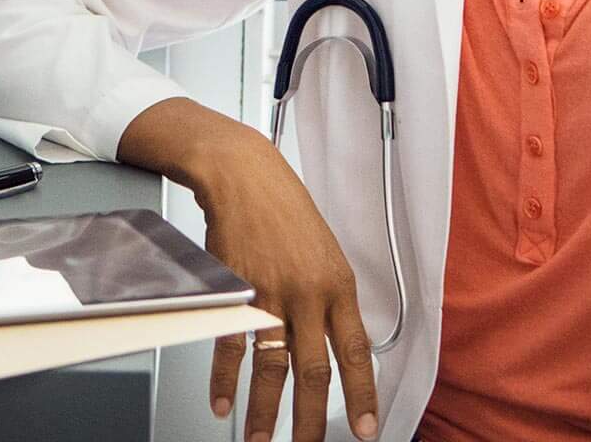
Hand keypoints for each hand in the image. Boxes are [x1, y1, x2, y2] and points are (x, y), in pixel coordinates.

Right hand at [118, 99, 379, 441]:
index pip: (357, 353)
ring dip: (266, 411)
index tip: (366, 428)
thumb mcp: (325, 253)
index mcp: (339, 286)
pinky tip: (224, 402)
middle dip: (312, 420)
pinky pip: (231, 346)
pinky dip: (225, 379)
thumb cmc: (284, 210)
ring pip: (272, 366)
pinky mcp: (237, 290)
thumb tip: (338, 343)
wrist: (244, 174)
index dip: (363, 396)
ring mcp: (271, 293)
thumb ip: (331, 300)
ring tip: (262, 440)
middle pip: (315, 371)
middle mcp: (309, 294)